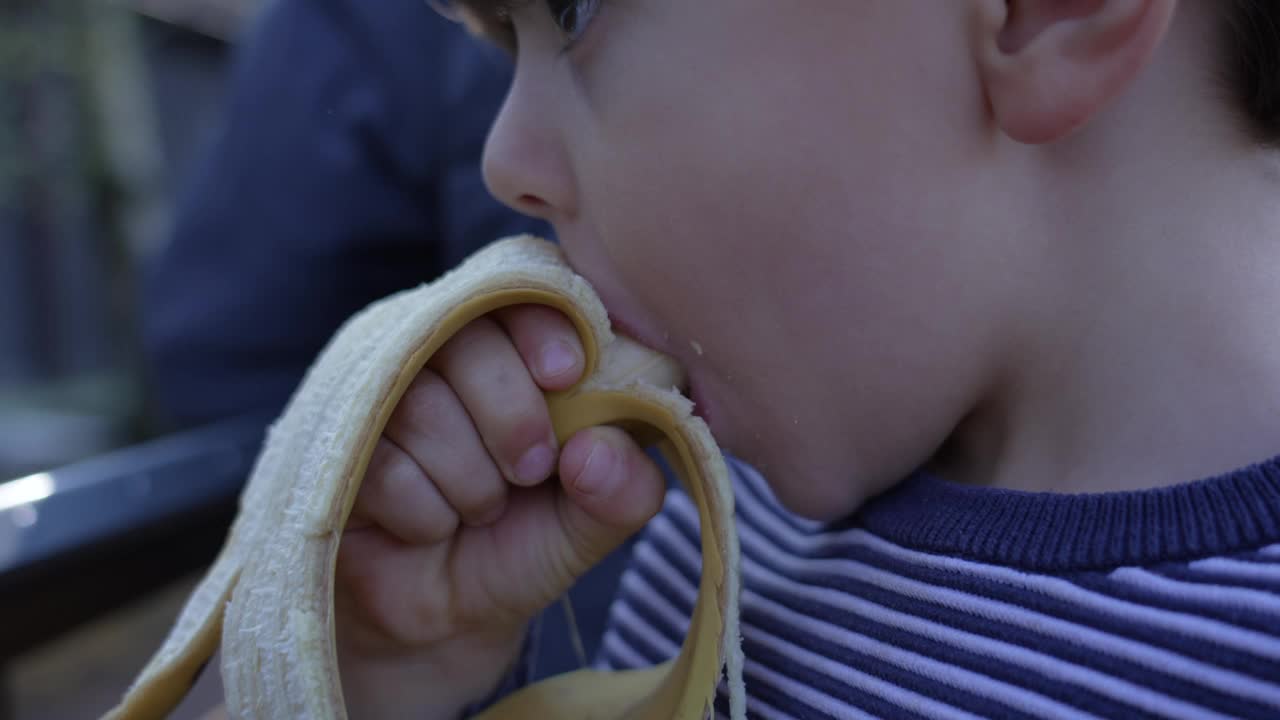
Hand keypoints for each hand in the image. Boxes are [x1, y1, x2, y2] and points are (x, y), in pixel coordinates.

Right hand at [334, 305, 666, 719]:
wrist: (445, 618)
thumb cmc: (521, 543)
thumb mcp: (592, 523)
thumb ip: (625, 487)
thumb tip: (598, 449)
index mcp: (509, 346)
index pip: (520, 287)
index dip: (543, 322)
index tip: (566, 375)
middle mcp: (439, 350)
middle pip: (467, 336)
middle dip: (512, 414)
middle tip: (530, 471)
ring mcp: (379, 392)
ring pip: (422, 404)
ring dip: (469, 479)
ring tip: (479, 508)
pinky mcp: (336, 443)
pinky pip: (384, 463)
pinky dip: (425, 511)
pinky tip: (429, 526)